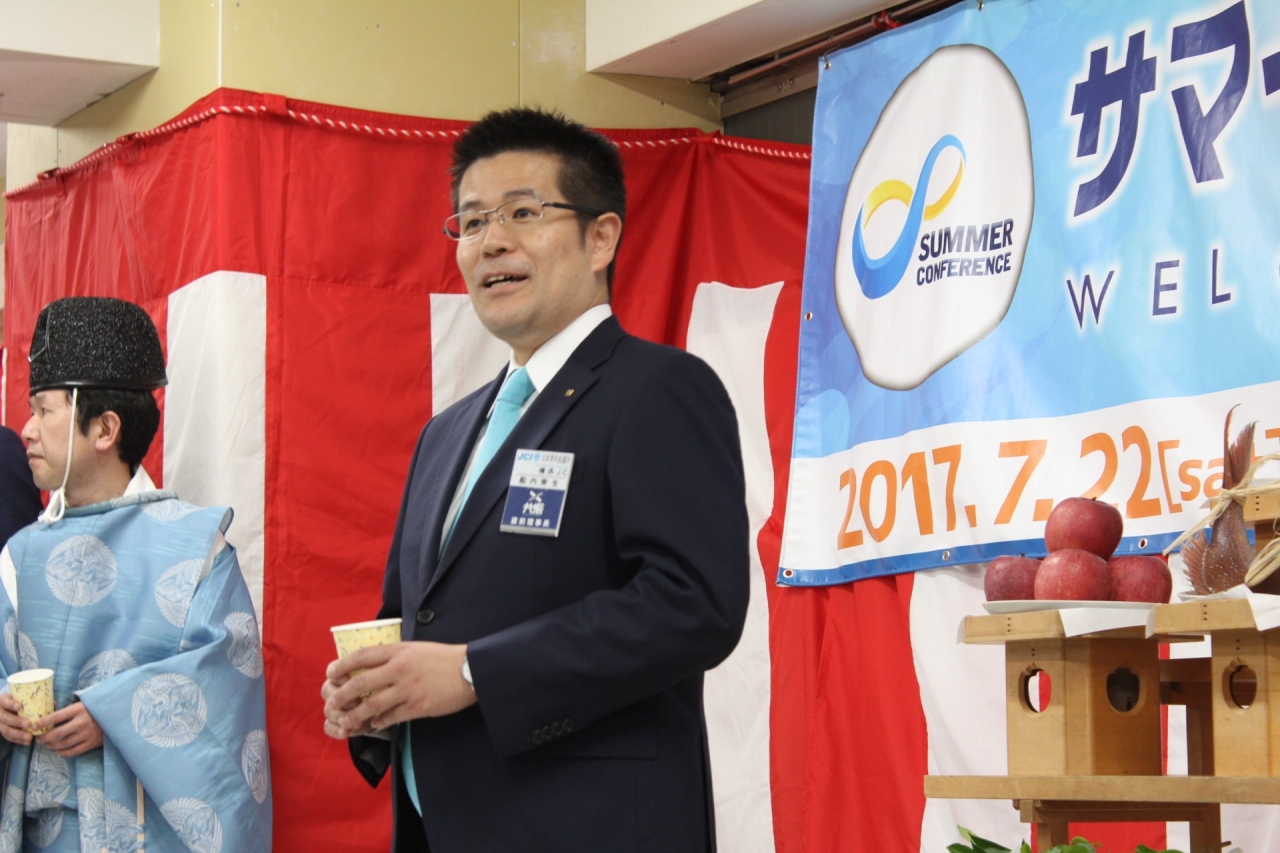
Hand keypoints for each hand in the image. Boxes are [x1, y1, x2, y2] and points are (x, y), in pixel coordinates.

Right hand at [0, 694, 32, 744]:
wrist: (4, 709)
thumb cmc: (17, 702)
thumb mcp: (22, 698)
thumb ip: (35, 700)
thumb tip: (53, 704)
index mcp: (3, 701)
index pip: (5, 701)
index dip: (11, 704)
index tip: (20, 706)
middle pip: (5, 718)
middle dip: (17, 721)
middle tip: (28, 724)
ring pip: (6, 730)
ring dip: (18, 734)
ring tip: (29, 737)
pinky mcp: (2, 731)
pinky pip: (8, 737)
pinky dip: (18, 740)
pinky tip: (27, 742)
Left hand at [35, 702, 103, 756]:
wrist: (117, 714)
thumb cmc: (96, 708)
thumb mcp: (83, 703)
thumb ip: (68, 708)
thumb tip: (50, 709)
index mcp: (78, 709)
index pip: (55, 717)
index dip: (42, 722)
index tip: (33, 726)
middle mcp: (81, 722)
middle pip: (56, 734)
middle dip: (44, 738)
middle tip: (39, 739)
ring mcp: (87, 734)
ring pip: (63, 744)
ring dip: (52, 745)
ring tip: (48, 744)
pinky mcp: (92, 743)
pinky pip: (73, 751)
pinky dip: (63, 753)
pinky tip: (59, 750)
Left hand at [321, 642, 475, 739]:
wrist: (471, 670)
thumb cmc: (443, 657)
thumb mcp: (416, 648)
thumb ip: (395, 655)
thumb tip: (372, 665)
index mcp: (399, 651)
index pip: (362, 656)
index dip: (342, 665)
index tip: (331, 673)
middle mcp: (400, 669)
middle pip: (361, 683)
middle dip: (342, 695)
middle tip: (332, 703)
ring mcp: (408, 690)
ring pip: (372, 705)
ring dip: (355, 715)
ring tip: (345, 721)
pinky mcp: (418, 707)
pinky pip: (391, 717)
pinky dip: (378, 722)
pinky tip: (373, 725)